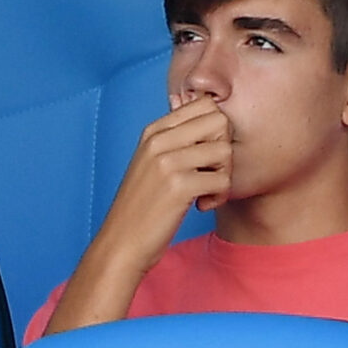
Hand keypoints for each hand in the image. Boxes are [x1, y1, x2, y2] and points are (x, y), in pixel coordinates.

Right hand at [96, 96, 232, 262]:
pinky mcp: (178, 186)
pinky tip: (201, 205)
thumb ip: (175, 137)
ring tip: (205, 191)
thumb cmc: (144, 206)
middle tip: (210, 172)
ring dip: (224, 175)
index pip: (205, 104)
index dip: (216, 130)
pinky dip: (219, 197)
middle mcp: (159, 141)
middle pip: (220, 121)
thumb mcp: (152, 162)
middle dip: (224, 148)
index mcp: (153, 131)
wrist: (122, 243)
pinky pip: (223, 180)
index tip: (205, 154)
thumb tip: (203, 106)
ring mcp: (167, 162)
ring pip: (225, 150)